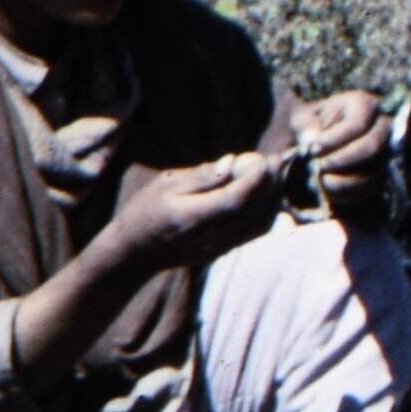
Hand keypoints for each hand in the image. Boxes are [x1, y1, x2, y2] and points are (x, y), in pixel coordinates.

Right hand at [116, 144, 296, 267]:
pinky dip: (269, 209)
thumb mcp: (165, 185)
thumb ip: (200, 176)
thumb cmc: (145, 211)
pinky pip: (256, 231)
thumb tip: (232, 163)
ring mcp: (220, 246)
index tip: (262, 159)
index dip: (254, 180)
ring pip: (261, 223)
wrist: (136, 252)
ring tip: (274, 171)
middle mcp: (210, 237)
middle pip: (253, 212)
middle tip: (275, 159)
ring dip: (273, 196)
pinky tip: (268, 190)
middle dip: (270, 184)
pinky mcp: (226, 249)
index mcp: (191, 218)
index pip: (234, 201)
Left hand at [287, 87, 390, 219]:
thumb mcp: (303, 120)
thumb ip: (306, 127)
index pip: (357, 124)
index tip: (313, 149)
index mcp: (363, 105)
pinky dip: (345, 192)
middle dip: (341, 160)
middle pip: (372, 146)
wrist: (322, 144)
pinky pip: (369, 188)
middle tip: (318, 166)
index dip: (334, 139)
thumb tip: (313, 142)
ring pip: (371, 171)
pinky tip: (327, 186)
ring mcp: (385, 152)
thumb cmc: (313, 126)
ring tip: (320, 177)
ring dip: (341, 179)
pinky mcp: (381, 174)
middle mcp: (382, 126)